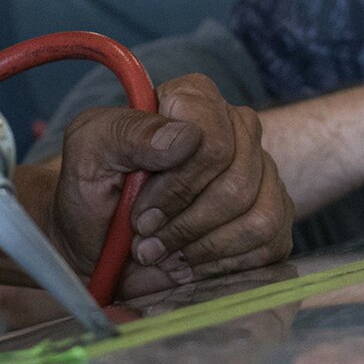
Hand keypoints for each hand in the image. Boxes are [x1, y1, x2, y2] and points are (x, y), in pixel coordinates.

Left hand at [51, 73, 292, 294]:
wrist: (100, 240)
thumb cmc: (92, 189)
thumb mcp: (89, 151)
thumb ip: (128, 132)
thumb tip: (185, 137)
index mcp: (192, 98)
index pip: (212, 140)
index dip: (178, 186)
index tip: (140, 214)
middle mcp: (235, 127)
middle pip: (237, 182)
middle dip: (186, 224)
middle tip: (146, 240)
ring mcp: (260, 171)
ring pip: (258, 218)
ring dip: (204, 248)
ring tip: (165, 255)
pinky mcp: (273, 215)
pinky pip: (270, 245)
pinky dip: (224, 265)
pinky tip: (189, 263)